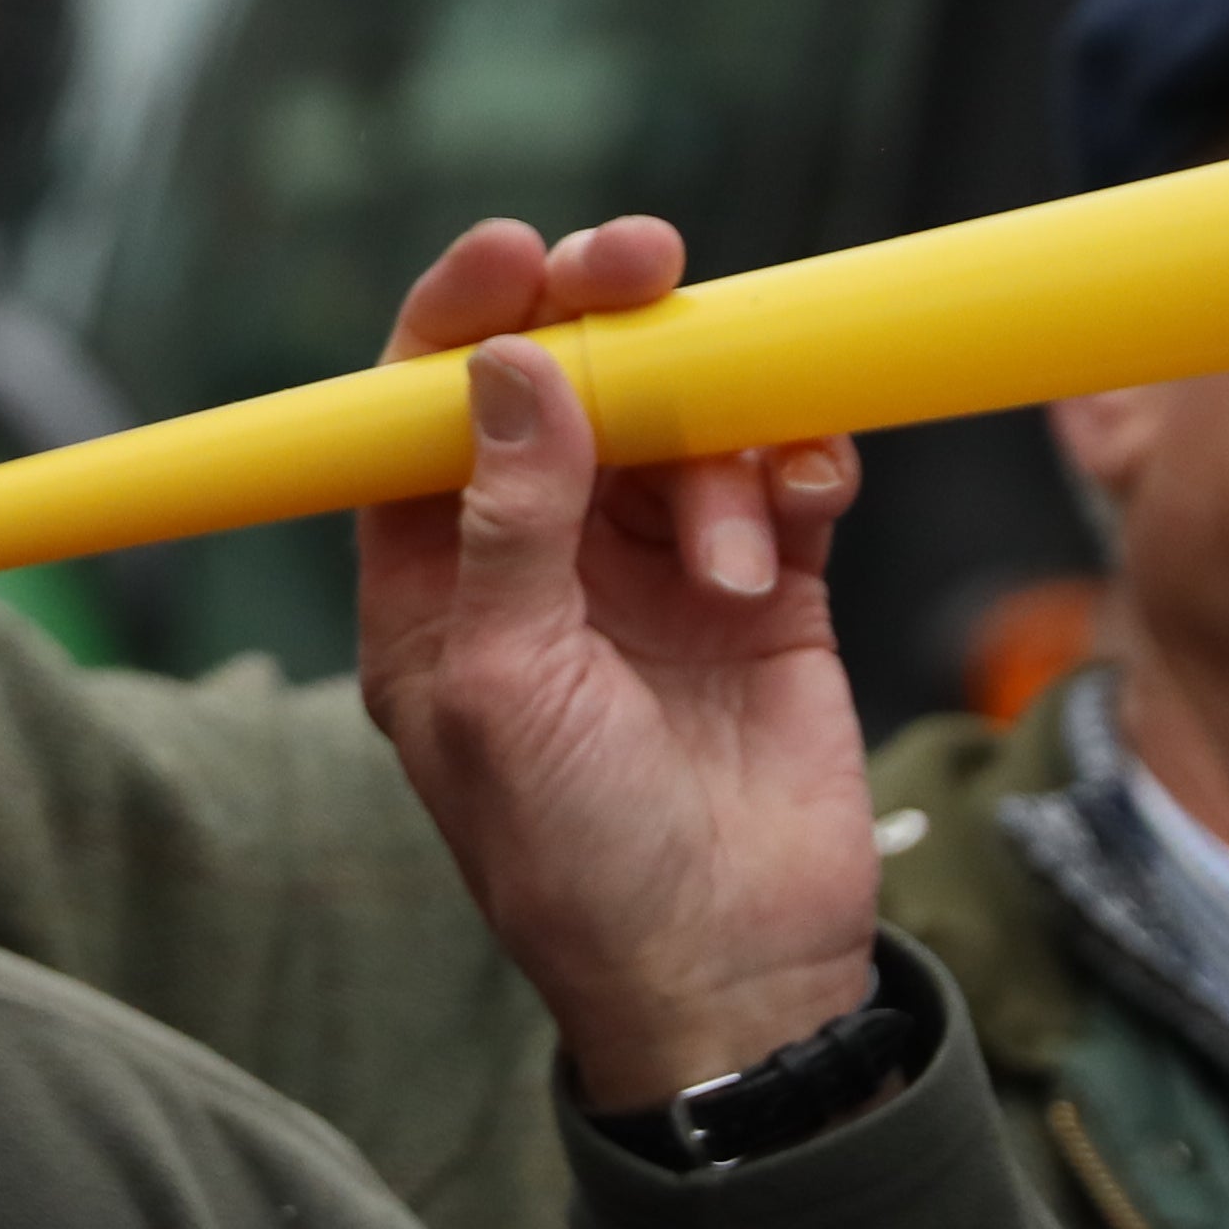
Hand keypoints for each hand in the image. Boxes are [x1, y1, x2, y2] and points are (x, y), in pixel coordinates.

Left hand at [351, 216, 890, 1117]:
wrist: (734, 977)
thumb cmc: (579, 860)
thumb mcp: (510, 692)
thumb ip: (508, 524)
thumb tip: (501, 365)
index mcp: (435, 584)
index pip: (425, 413)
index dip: (461, 320)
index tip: (512, 251)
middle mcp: (540, 560)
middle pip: (560, 385)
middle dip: (601, 318)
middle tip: (648, 262)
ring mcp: (653, 570)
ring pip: (679, 417)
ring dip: (712, 448)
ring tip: (729, 565)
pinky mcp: (766, 589)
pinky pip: (780, 473)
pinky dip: (795, 465)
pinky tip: (803, 502)